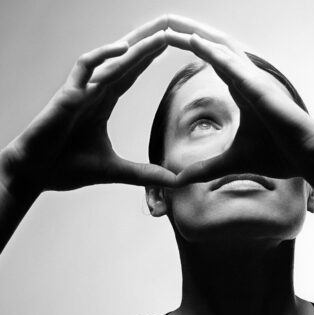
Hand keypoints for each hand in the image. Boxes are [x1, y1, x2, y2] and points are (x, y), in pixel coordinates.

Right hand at [1, 16, 177, 196]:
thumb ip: (144, 173)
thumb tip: (174, 181)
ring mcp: (80, 92)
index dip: (147, 60)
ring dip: (136, 47)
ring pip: (111, 61)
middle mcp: (93, 93)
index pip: (129, 75)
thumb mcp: (115, 171)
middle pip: (124, 62)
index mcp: (102, 104)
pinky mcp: (67, 96)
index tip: (168, 46)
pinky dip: (103, 56)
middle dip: (147, 46)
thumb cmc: (67, 168)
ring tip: (160, 34)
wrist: (35, 175)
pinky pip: (85, 67)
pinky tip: (125, 49)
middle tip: (171, 29)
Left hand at [165, 15, 313, 182]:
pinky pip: (232, 64)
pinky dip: (211, 51)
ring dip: (194, 35)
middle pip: (215, 48)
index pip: (214, 62)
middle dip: (189, 34)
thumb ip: (206, 168)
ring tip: (168, 23)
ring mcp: (254, 81)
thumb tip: (181, 179)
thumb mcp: (232, 162)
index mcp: (243, 90)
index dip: (194, 50)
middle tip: (163, 24)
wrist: (307, 159)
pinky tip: (191, 40)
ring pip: (220, 48)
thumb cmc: (279, 155)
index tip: (169, 44)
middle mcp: (248, 79)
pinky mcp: (259, 88)